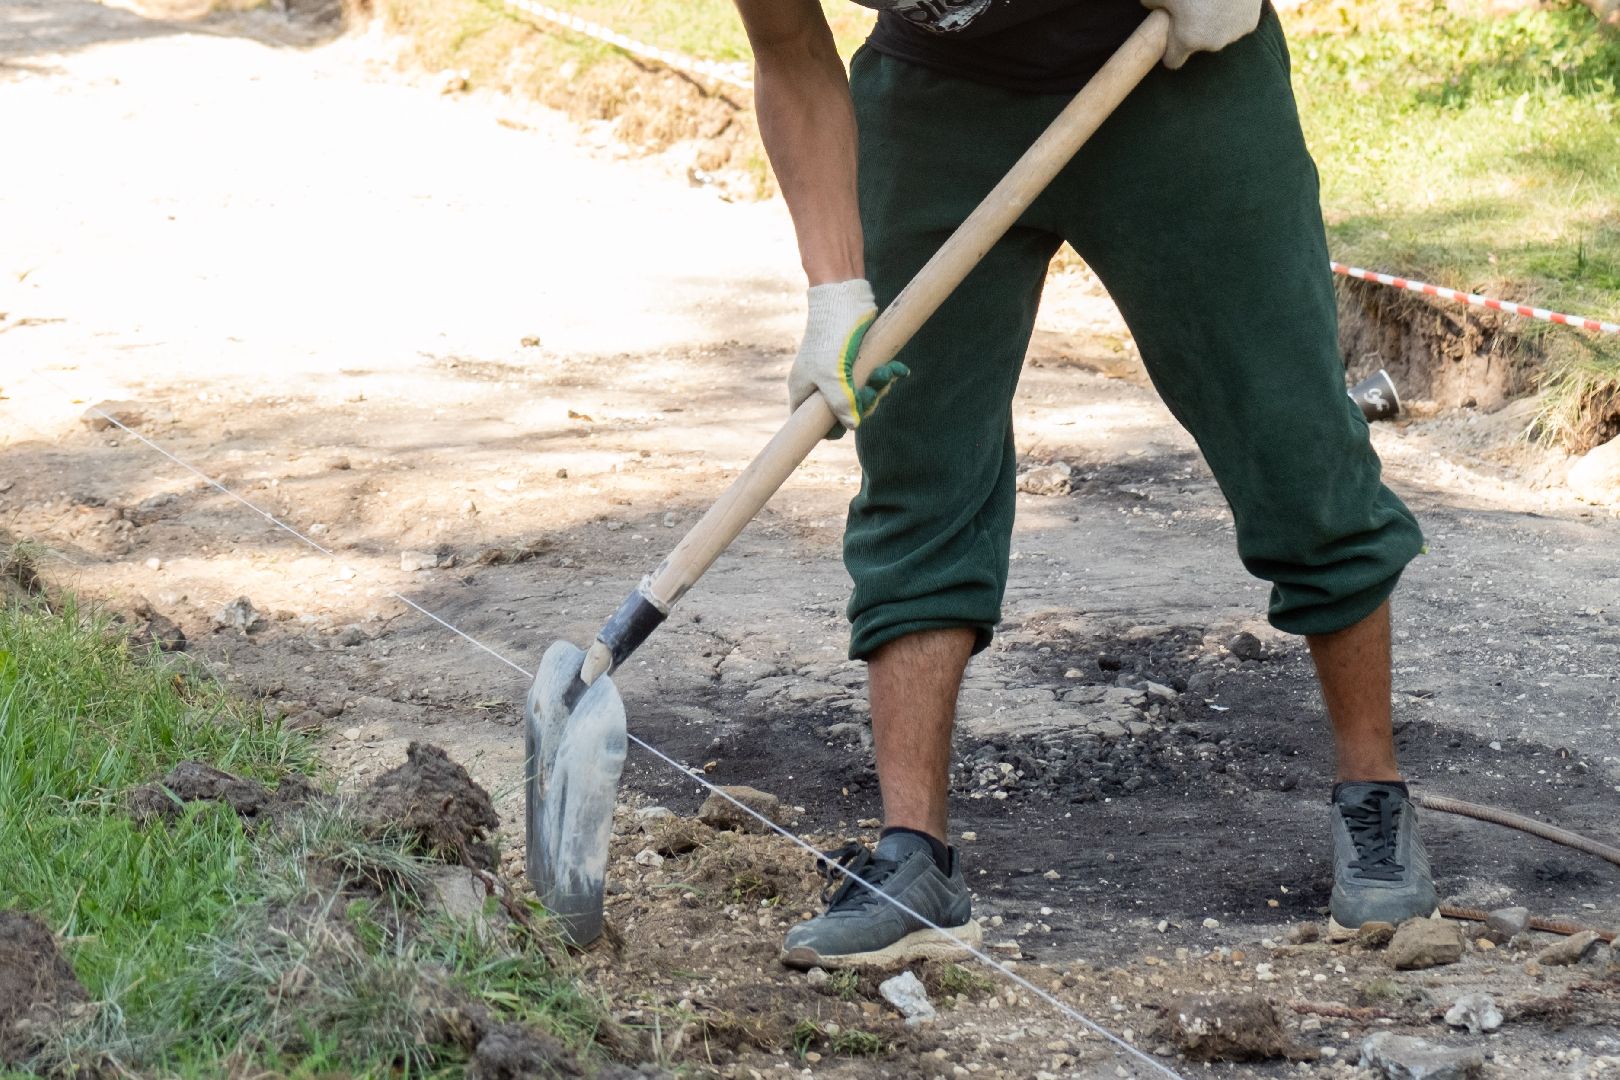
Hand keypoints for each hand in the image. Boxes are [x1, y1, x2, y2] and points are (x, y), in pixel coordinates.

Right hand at [789, 279, 908, 437]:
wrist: (844, 297)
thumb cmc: (831, 337)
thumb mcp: (833, 376)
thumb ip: (841, 405)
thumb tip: (853, 426)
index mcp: (803, 390)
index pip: (811, 423)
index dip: (830, 428)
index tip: (847, 422)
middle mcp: (818, 384)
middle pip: (842, 412)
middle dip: (863, 403)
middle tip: (873, 390)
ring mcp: (837, 373)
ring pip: (860, 395)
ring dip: (879, 387)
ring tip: (888, 371)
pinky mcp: (855, 361)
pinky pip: (871, 379)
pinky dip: (884, 375)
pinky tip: (897, 368)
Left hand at [1140, 0, 1262, 69]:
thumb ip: (1151, 4)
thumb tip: (1154, 10)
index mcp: (1188, 39)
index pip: (1173, 61)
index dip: (1168, 48)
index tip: (1168, 36)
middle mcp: (1213, 43)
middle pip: (1197, 45)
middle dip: (1193, 30)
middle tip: (1191, 7)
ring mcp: (1235, 33)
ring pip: (1218, 35)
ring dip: (1213, 23)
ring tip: (1210, 1)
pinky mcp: (1252, 21)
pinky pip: (1236, 24)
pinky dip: (1231, 14)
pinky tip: (1227, 0)